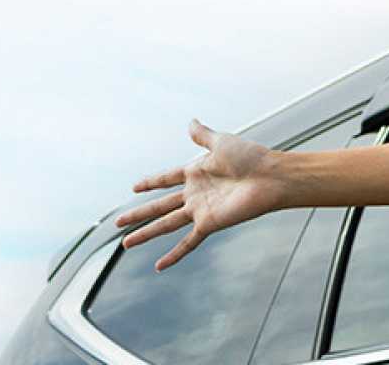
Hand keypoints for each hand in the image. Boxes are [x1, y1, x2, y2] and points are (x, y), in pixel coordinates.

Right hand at [115, 119, 284, 270]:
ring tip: (125, 243)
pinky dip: (174, 254)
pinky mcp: (209, 223)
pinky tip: (159, 266)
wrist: (271, 177)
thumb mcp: (221, 142)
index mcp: (196, 172)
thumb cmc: (251, 157)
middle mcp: (195, 193)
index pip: (166, 178)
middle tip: (117, 222)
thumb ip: (203, 136)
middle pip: (159, 205)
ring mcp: (200, 209)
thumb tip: (191, 121)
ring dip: (145, 234)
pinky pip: (188, 242)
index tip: (134, 187)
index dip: (151, 182)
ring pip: (166, 224)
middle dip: (138, 213)